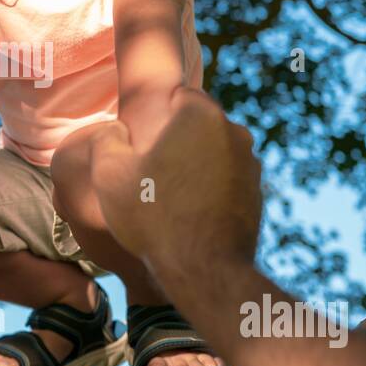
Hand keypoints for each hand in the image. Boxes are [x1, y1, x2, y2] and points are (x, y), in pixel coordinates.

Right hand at [89, 88, 262, 292]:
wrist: (203, 269)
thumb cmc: (153, 216)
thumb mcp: (109, 174)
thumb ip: (108, 138)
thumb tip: (117, 130)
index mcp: (200, 115)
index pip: (178, 96)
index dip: (156, 116)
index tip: (143, 143)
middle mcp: (234, 132)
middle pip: (198, 125)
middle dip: (177, 140)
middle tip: (152, 173)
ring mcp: (250, 164)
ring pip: (213, 152)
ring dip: (195, 165)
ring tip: (169, 196)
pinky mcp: (257, 193)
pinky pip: (226, 179)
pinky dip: (211, 188)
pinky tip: (190, 213)